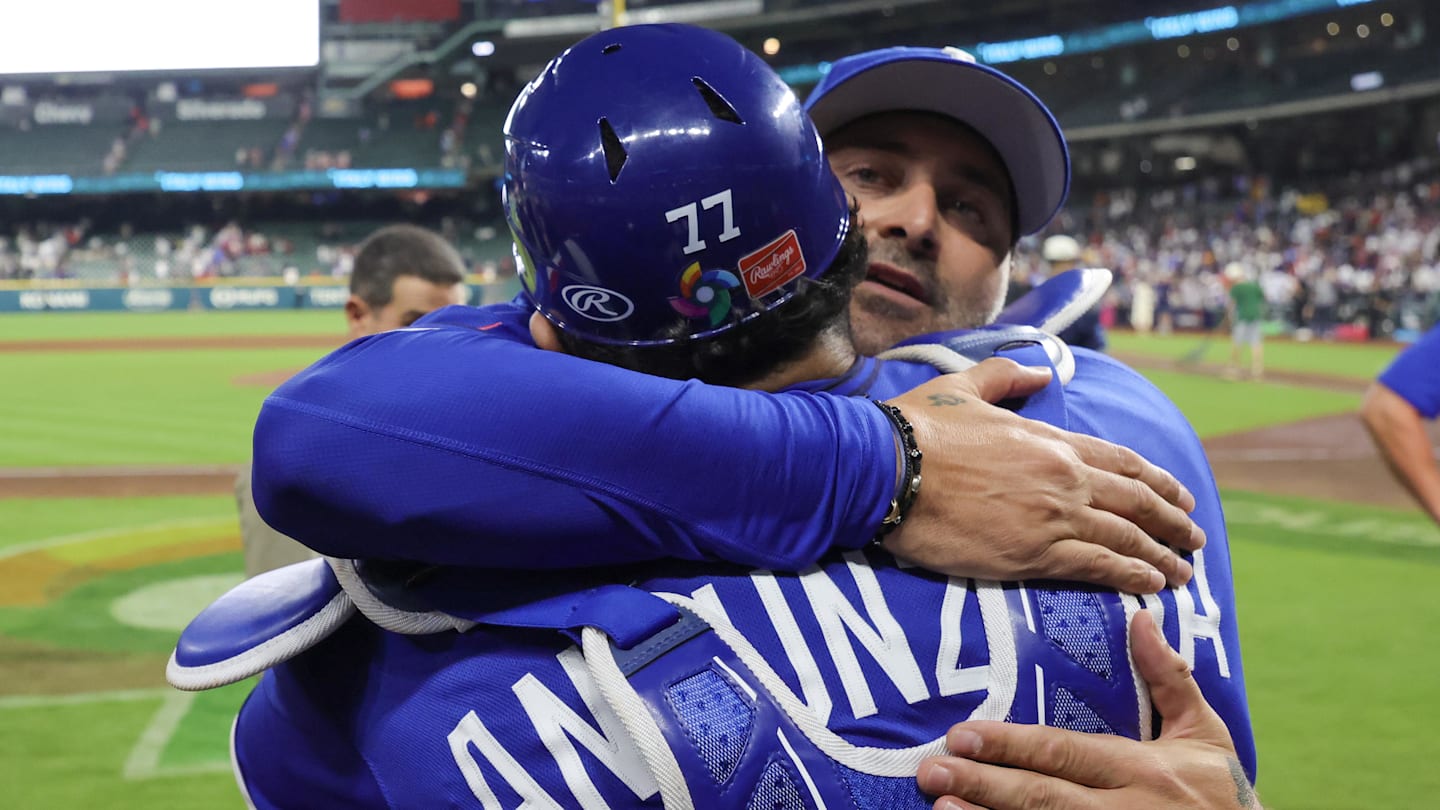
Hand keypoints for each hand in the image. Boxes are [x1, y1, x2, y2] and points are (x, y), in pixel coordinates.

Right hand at [882, 359, 1202, 592]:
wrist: (889, 469)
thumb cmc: (919, 428)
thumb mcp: (965, 385)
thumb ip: (1008, 376)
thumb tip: (1041, 370)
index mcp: (1051, 439)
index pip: (1122, 462)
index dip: (1158, 481)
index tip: (1180, 496)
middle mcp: (1064, 477)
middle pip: (1137, 502)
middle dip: (1173, 521)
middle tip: (1195, 538)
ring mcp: (1053, 517)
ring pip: (1126, 538)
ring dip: (1162, 556)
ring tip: (1183, 572)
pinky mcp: (1033, 554)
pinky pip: (1098, 567)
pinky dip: (1131, 576)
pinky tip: (1151, 586)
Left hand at [915, 611, 1258, 809]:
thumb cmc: (1219, 793)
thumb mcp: (1204, 734)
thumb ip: (1168, 679)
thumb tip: (1142, 617)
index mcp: (1143, 770)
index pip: (1066, 754)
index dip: (1013, 745)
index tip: (963, 734)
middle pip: (1044, 797)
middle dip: (984, 782)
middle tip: (932, 769)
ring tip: (942, 805)